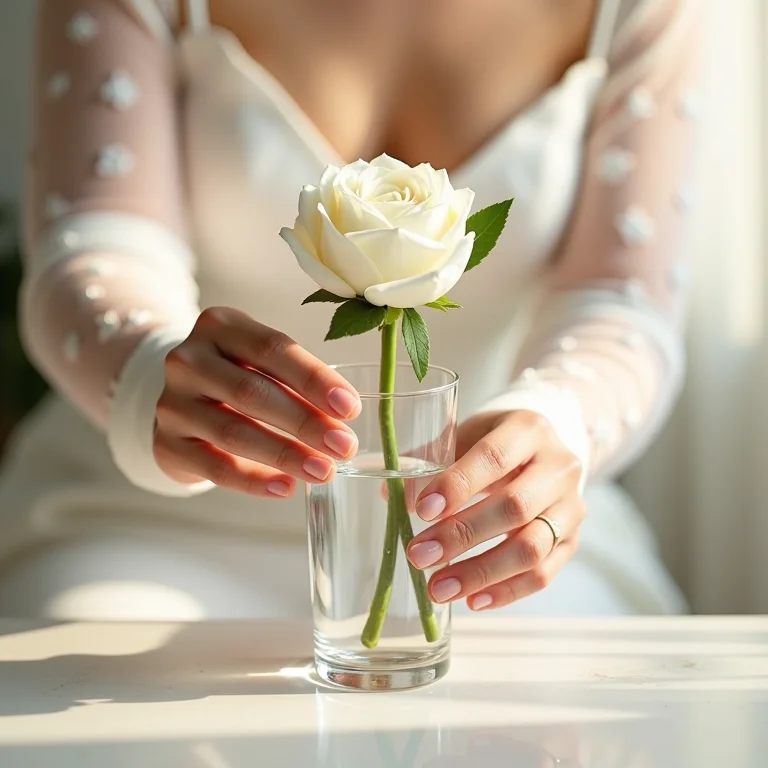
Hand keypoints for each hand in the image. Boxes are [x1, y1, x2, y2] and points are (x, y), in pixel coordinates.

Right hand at [154, 307, 360, 496]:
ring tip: (323, 471)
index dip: (314, 379)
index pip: (273, 349)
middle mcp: (188, 359)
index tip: (350, 408)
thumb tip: (343, 416)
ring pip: (233, 432)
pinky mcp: (166, 444)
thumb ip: (298, 380)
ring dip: (284, 455)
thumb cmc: (240, 376)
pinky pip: (214, 466)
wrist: (184, 402)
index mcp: (221, 326)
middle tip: (343, 446)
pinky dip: (252, 480)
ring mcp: (172, 402)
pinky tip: (285, 487)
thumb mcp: (262, 362)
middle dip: (305, 422)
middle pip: (252, 392)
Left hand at [405, 410, 584, 609]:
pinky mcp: (573, 540)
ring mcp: (571, 505)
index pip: (494, 457)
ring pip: (532, 547)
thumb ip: (429, 462)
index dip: (457, 485)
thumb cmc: (493, 444)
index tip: (421, 511)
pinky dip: (506, 591)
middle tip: (420, 555)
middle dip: (462, 535)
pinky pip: (544, 574)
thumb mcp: (464, 437)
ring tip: (438, 588)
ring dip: (481, 572)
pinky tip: (472, 600)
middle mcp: (559, 466)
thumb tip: (392, 495)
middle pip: (515, 506)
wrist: (541, 452)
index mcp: (528, 429)